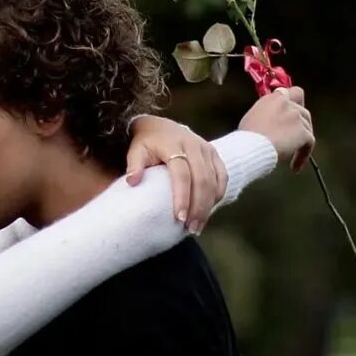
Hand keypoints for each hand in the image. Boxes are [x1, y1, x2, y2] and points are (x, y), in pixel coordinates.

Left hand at [125, 115, 226, 230]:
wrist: (160, 126)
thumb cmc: (146, 143)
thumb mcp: (136, 151)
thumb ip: (134, 165)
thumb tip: (132, 182)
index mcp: (173, 145)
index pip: (182, 174)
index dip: (182, 197)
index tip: (179, 218)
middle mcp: (194, 145)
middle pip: (202, 180)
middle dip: (198, 207)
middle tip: (191, 228)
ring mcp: (206, 149)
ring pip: (214, 180)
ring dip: (208, 205)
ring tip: (198, 225)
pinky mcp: (214, 153)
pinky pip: (222, 176)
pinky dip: (218, 194)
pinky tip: (210, 209)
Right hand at [240, 87, 313, 171]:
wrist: (251, 146)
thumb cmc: (246, 137)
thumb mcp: (253, 116)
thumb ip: (267, 112)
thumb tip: (271, 120)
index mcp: (274, 98)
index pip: (293, 92)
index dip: (296, 104)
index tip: (294, 115)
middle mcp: (287, 103)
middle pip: (304, 112)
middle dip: (301, 125)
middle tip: (295, 139)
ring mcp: (297, 117)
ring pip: (308, 128)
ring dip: (302, 142)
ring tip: (292, 156)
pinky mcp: (304, 132)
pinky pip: (309, 143)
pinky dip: (303, 155)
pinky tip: (295, 166)